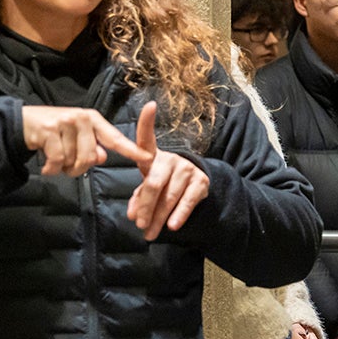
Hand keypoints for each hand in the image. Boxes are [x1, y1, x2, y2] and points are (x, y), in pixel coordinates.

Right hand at [22, 104, 144, 176]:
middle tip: (67, 167)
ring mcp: (65, 122)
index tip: (148, 159)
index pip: (116, 138)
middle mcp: (82, 118)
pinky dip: (51, 169)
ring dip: (63, 169)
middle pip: (91, 157)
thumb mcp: (77, 136)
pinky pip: (57, 160)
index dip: (132, 150)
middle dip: (79, 169)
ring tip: (54, 162)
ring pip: (74, 160)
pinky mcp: (49, 130)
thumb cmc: (54, 132)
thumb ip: (93, 147)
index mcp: (93, 119)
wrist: (22, 122)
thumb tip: (102, 157)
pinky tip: (46, 166)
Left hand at [123, 102, 210, 240]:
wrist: (194, 188)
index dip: (148, 121)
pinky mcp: (202, 182)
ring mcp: (188, 170)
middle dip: (146, 206)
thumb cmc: (163, 184)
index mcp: (153, 156)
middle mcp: (171, 159)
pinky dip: (179, 215)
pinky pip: (188, 201)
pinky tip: (172, 226)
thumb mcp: (148, 187)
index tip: (151, 106)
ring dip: (159, 217)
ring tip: (150, 232)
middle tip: (139, 224)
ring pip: (170, 197)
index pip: (147, 137)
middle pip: (154, 182)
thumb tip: (135, 214)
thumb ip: (139, 198)